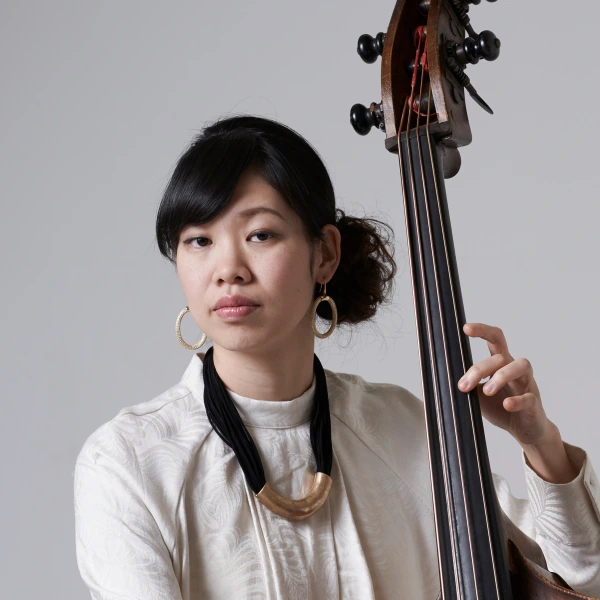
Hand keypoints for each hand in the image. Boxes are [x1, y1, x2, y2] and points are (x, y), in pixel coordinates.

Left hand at [457, 322, 552, 447]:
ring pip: (521, 366)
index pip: (495, 339)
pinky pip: (529, 397)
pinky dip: (518, 400)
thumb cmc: (499, 407)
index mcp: (501, 364)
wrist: (525, 430)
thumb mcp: (478, 395)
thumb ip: (468, 386)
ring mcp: (527, 385)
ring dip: (501, 376)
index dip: (482, 330)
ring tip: (487, 391)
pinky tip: (507, 405)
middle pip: (500, 357)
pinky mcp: (534, 404)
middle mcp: (515, 369)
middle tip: (464, 386)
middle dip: (479, 369)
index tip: (465, 328)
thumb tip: (443, 380)